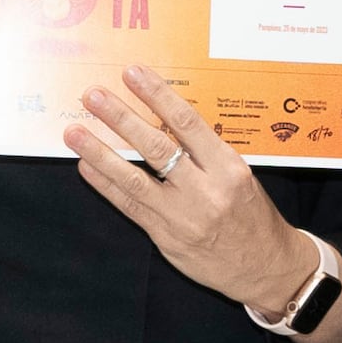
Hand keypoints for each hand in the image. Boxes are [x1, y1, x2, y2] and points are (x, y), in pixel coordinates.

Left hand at [68, 64, 315, 306]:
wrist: (266, 267)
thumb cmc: (252, 216)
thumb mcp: (240, 176)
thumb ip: (206, 152)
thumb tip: (164, 120)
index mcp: (228, 167)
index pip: (187, 123)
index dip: (157, 96)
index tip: (133, 74)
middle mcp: (205, 190)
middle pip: (156, 147)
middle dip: (120, 118)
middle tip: (93, 96)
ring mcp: (182, 216)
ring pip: (133, 179)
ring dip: (99, 152)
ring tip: (75, 132)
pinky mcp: (166, 238)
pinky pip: (129, 206)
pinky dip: (105, 184)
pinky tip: (86, 166)